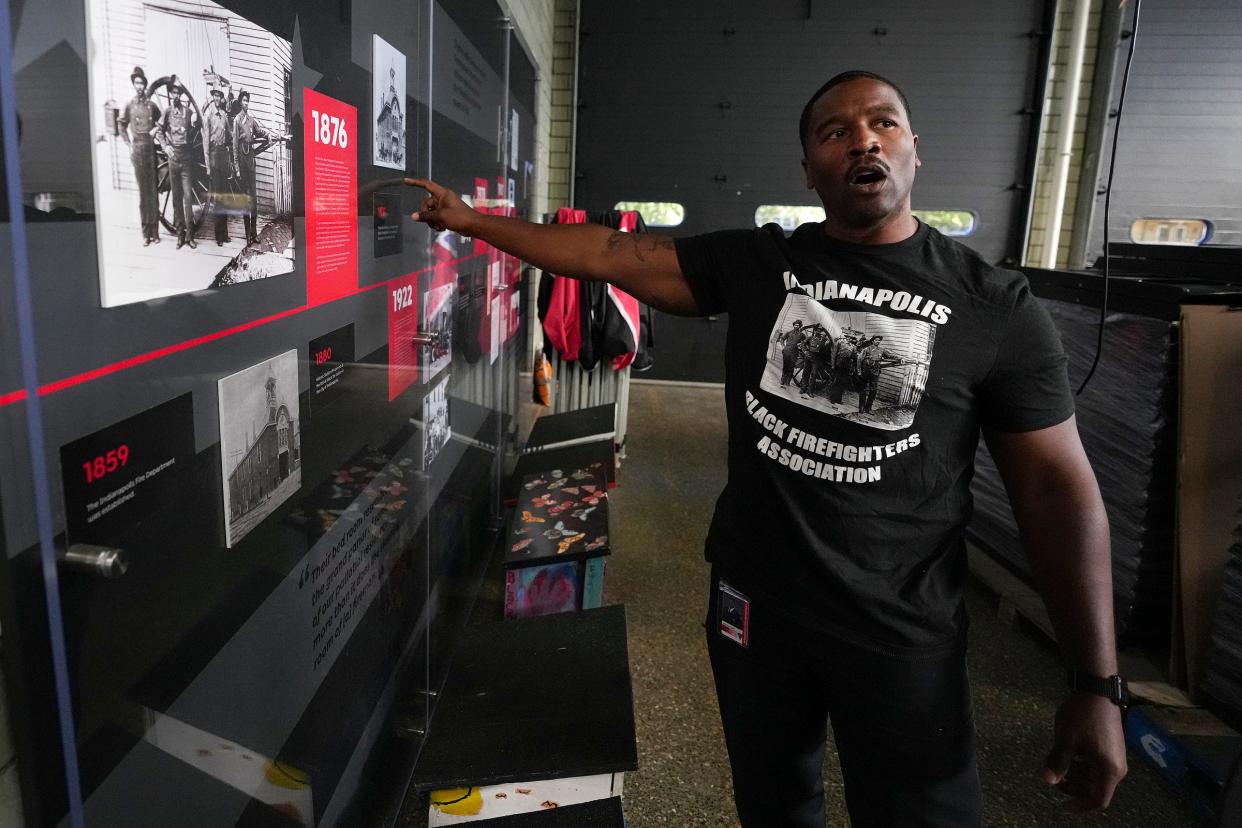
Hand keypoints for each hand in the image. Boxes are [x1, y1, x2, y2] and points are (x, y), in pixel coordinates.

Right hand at [406, 178, 476, 234]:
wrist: (473, 226)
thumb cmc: (459, 217)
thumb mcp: (440, 216)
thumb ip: (426, 216)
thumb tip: (413, 216)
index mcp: (442, 193)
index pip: (426, 185)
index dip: (415, 182)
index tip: (406, 181)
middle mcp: (442, 198)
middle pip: (426, 203)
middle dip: (427, 214)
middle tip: (432, 222)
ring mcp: (445, 206)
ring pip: (431, 212)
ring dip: (432, 221)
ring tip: (439, 227)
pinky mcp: (447, 214)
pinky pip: (436, 217)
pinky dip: (437, 223)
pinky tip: (442, 229)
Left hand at [1041, 692, 1127, 810]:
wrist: (1097, 690)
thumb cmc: (1082, 716)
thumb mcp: (1066, 740)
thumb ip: (1057, 763)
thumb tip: (1046, 781)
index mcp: (1109, 770)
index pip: (1097, 800)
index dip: (1079, 806)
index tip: (1062, 806)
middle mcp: (1117, 768)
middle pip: (1096, 790)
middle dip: (1074, 788)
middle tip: (1054, 776)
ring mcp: (1116, 758)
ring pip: (1095, 778)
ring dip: (1076, 776)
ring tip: (1058, 762)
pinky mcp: (1112, 749)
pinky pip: (1097, 766)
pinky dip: (1082, 766)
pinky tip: (1069, 754)